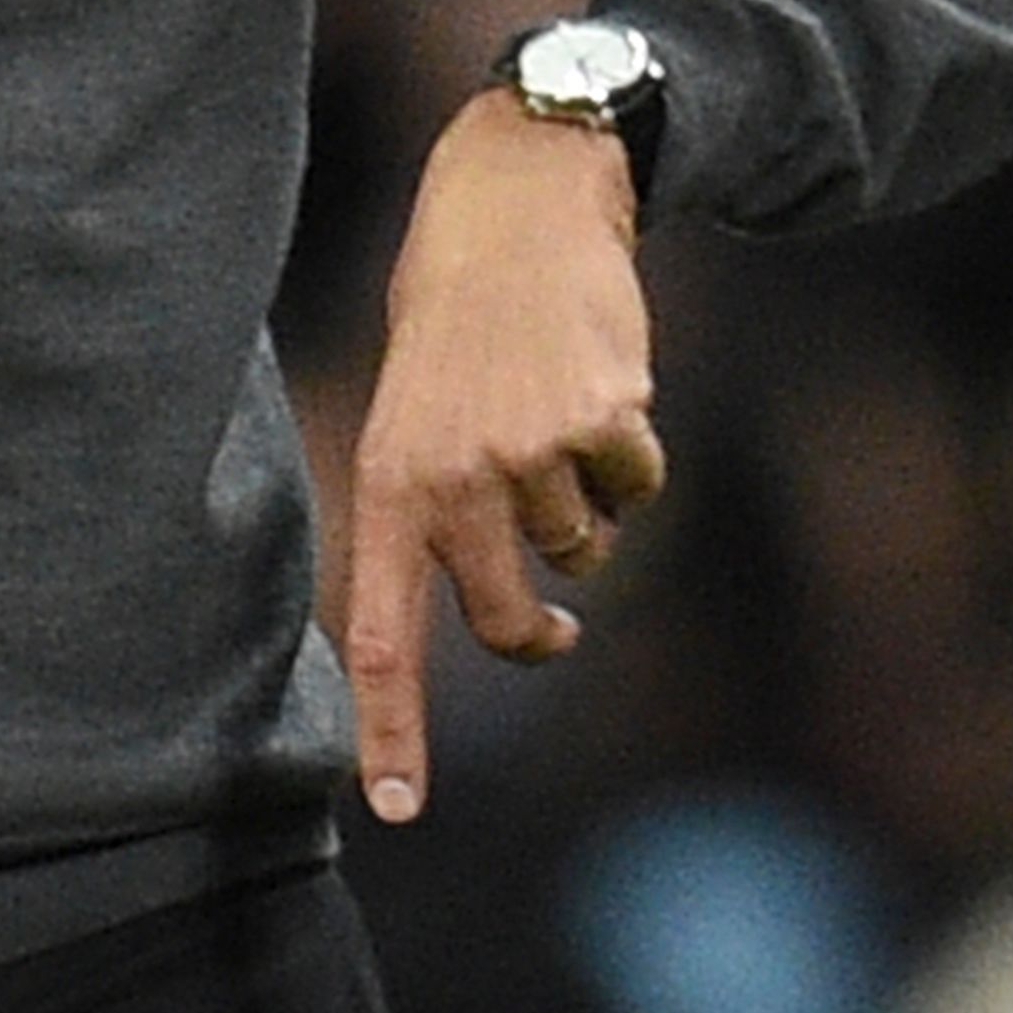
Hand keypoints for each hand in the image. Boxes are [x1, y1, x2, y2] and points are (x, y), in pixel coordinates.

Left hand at [339, 91, 665, 823]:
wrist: (521, 201)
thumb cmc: (454, 312)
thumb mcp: (409, 406)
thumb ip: (432, 505)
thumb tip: (489, 606)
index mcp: (386, 478)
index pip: (377, 631)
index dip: (392, 728)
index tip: (397, 811)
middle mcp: (453, 478)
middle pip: (501, 621)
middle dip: (532, 630)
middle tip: (547, 625)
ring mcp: (531, 455)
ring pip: (582, 549)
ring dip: (581, 508)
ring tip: (548, 417)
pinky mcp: (605, 426)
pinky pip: (635, 490)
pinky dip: (629, 457)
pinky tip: (598, 387)